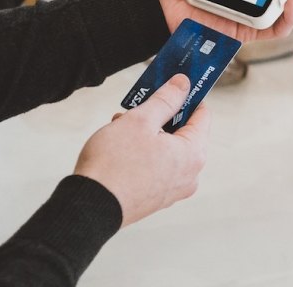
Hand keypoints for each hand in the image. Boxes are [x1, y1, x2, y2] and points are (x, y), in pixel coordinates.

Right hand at [74, 74, 209, 226]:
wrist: (90, 207)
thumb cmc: (115, 164)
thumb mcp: (141, 120)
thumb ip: (166, 99)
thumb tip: (184, 84)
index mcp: (194, 154)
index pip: (202, 115)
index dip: (187, 97)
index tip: (172, 86)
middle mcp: (190, 175)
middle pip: (184, 133)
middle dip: (162, 117)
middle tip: (138, 108)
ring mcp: (174, 190)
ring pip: (168, 150)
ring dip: (150, 135)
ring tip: (122, 126)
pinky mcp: (157, 199)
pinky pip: (158, 168)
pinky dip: (145, 154)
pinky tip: (122, 147)